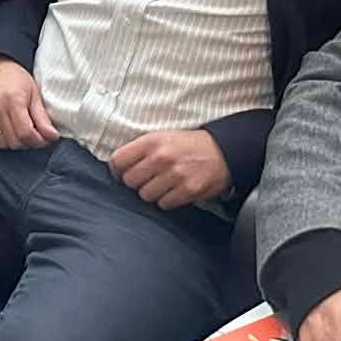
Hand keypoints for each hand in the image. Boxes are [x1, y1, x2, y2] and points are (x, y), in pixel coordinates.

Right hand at [0, 56, 57, 149]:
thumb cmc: (17, 77)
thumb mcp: (34, 94)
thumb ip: (43, 118)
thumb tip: (52, 137)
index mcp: (13, 99)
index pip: (25, 133)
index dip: (38, 141)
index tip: (44, 139)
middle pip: (14, 141)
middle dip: (27, 142)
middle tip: (34, 135)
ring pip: (1, 142)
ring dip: (14, 141)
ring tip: (20, 130)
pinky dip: (1, 135)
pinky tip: (7, 125)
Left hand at [108, 129, 231, 208]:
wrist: (222, 151)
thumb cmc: (188, 144)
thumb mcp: (161, 136)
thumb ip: (140, 148)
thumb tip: (117, 165)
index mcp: (151, 141)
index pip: (118, 160)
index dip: (117, 169)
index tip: (122, 173)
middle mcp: (161, 157)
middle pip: (130, 181)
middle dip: (136, 182)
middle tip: (146, 179)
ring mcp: (175, 175)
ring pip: (145, 195)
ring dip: (152, 193)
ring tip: (162, 184)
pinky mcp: (188, 190)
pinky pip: (164, 204)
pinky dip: (167, 200)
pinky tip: (174, 190)